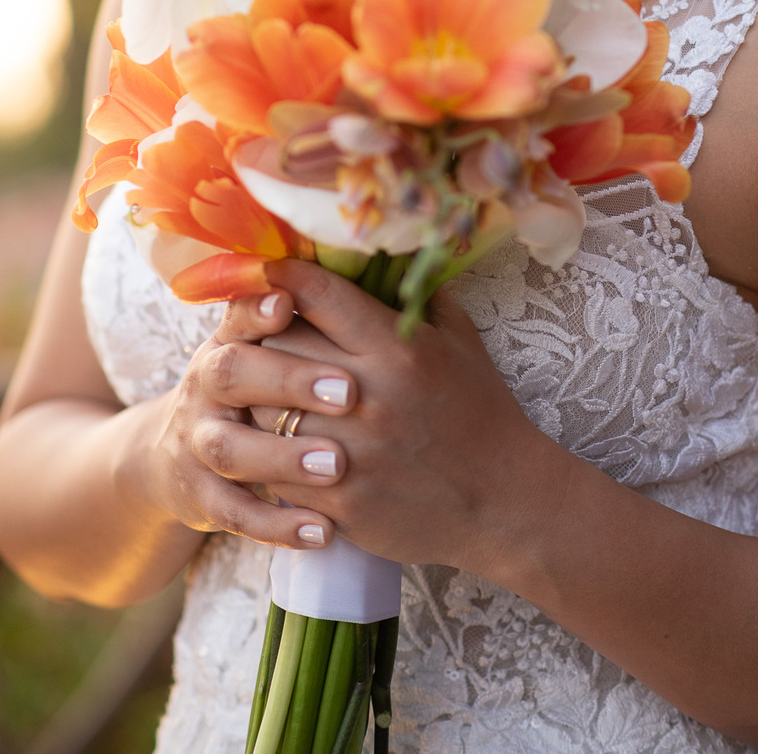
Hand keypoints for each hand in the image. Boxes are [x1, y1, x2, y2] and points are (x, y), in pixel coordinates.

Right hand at [131, 287, 357, 551]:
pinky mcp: (201, 496)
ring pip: (230, 448)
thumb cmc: (253, 387)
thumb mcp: (263, 347)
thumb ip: (304, 315)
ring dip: (283, 457)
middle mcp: (205, 384)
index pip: (239, 312)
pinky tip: (322, 530)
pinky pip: (234, 513)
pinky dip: (276, 524)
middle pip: (233, 372)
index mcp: (229, 339)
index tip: (290, 302)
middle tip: (348, 392)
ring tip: (337, 465)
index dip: (258, 306)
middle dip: (288, 379)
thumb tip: (374, 269)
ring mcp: (198, 441)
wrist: (174, 457)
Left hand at [226, 257, 568, 572]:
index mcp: (399, 347)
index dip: (282, 273)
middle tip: (256, 330)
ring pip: (263, 406)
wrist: (502, 502)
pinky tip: (269, 441)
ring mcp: (350, 451)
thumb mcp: (461, 341)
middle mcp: (368, 394)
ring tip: (256, 387)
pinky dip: (265, 451)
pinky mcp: (338, 500)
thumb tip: (382, 256)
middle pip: (278, 344)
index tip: (268, 269)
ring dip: (255, 394)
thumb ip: (418, 296)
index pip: (318, 293)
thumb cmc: (482, 412)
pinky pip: (274, 468)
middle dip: (261, 332)